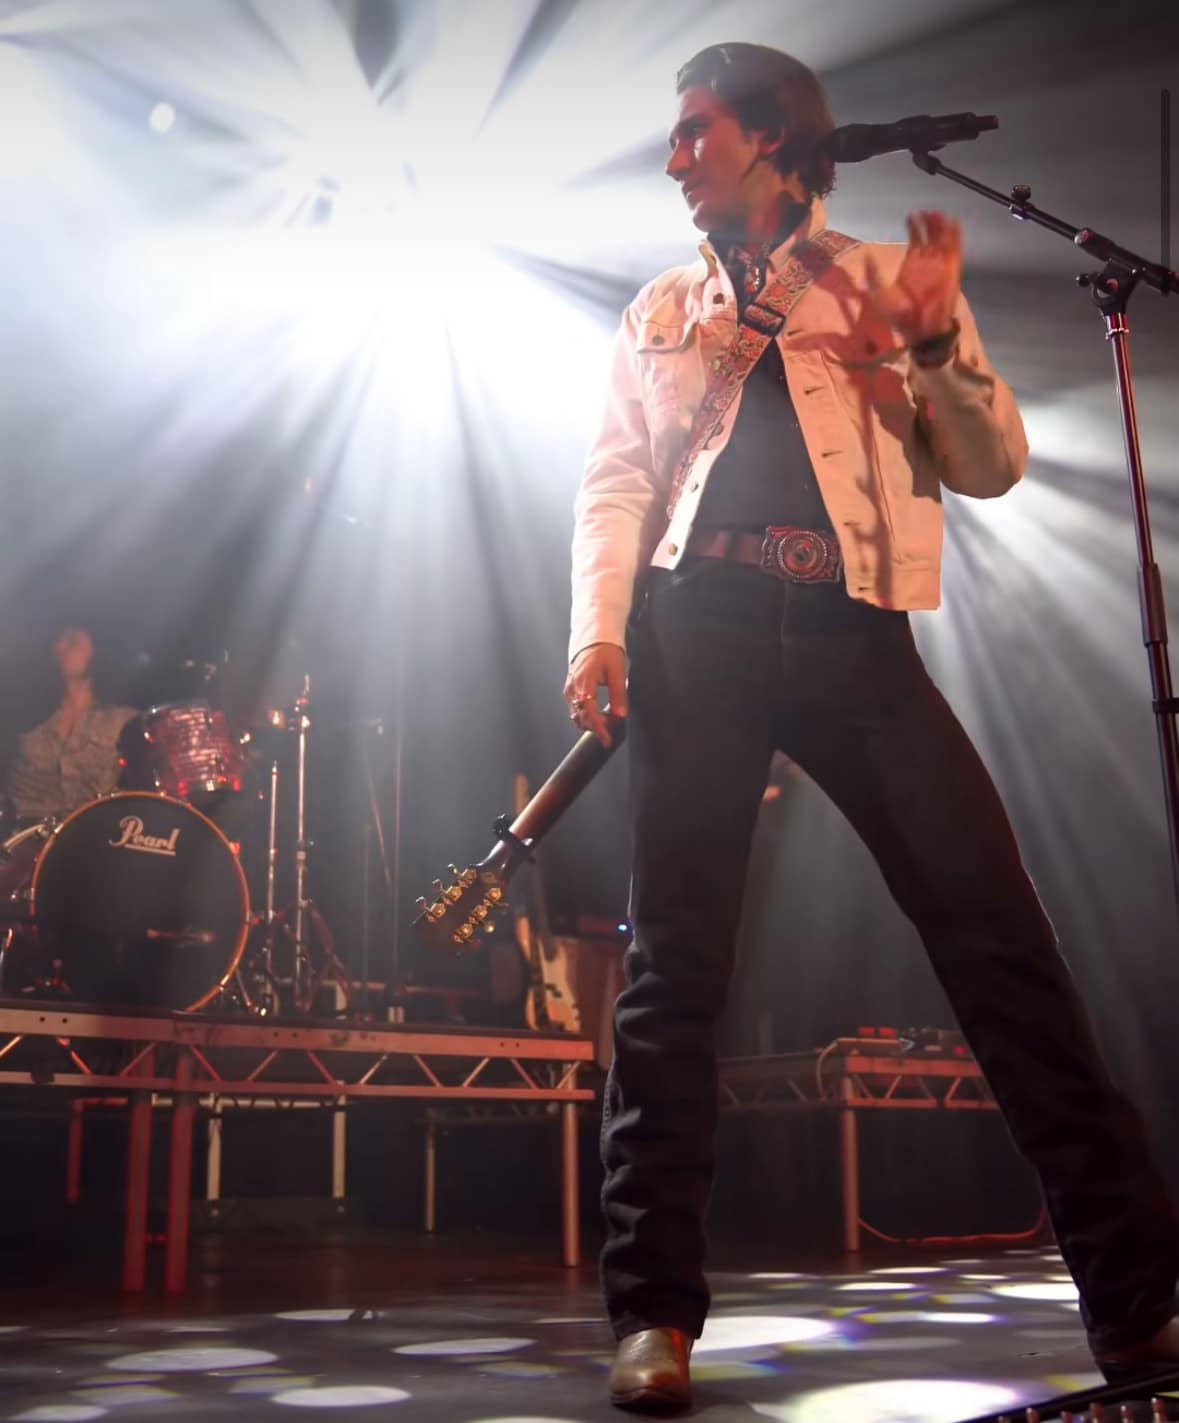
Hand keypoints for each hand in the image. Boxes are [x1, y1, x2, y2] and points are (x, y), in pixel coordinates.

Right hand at [564, 643, 626, 746]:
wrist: (594, 639)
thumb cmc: (606, 652)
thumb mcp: (617, 671)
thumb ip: (618, 694)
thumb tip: (621, 714)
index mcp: (584, 683)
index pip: (590, 713)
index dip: (598, 728)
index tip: (606, 740)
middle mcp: (573, 688)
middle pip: (582, 718)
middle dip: (597, 727)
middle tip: (614, 726)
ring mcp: (569, 690)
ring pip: (577, 715)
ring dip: (591, 722)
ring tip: (608, 720)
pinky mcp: (570, 690)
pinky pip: (575, 709)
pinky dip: (587, 715)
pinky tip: (599, 714)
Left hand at [865, 210, 961, 343]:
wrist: (920, 330)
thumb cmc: (900, 316)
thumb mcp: (880, 295)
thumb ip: (874, 276)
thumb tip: (868, 256)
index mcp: (911, 264)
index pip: (915, 239)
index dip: (914, 226)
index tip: (911, 216)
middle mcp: (927, 261)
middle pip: (930, 235)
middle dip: (929, 222)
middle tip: (925, 212)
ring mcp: (940, 265)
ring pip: (943, 239)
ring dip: (941, 226)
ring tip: (937, 214)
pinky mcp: (952, 270)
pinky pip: (955, 249)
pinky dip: (955, 236)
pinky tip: (954, 222)